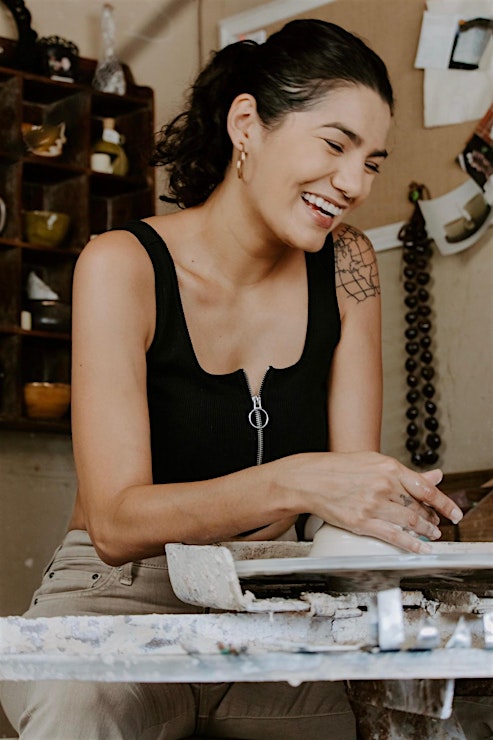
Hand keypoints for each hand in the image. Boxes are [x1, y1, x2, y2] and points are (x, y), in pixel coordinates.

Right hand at [276, 452, 462, 553]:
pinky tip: (420, 547)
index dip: (444, 503)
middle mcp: (383, 485)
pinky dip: (411, 544)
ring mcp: (372, 505)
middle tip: (436, 523)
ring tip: (431, 534)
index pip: (426, 488)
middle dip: (432, 518)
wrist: (310, 479)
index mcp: (388, 468)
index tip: (454, 511)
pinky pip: (393, 536)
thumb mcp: (374, 463)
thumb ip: (406, 474)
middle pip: (418, 506)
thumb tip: (435, 476)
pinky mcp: (361, 522)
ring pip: (409, 522)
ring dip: (425, 531)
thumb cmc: (339, 469)